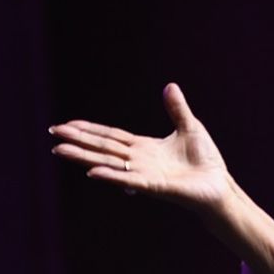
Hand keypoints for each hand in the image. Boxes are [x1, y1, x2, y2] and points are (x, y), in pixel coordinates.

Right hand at [51, 83, 231, 213]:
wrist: (220, 185)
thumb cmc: (206, 161)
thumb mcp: (190, 128)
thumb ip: (176, 109)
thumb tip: (170, 86)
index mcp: (145, 148)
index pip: (111, 137)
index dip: (89, 130)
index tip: (67, 124)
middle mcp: (140, 161)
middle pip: (104, 148)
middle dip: (78, 140)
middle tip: (53, 133)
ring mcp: (146, 174)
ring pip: (110, 164)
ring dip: (84, 157)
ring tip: (60, 150)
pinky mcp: (157, 187)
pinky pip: (131, 180)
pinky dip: (113, 176)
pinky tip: (93, 172)